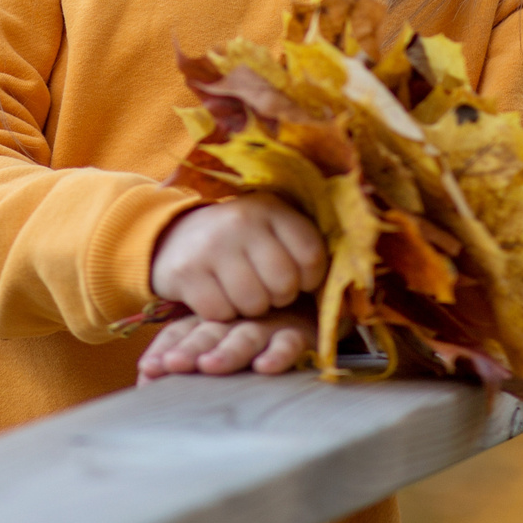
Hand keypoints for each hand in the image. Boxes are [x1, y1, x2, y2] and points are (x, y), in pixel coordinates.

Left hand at [137, 308, 316, 383]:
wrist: (305, 306)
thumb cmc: (251, 338)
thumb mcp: (216, 348)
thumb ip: (181, 363)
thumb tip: (143, 383)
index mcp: (209, 324)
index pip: (181, 333)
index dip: (165, 349)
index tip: (149, 369)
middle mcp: (233, 322)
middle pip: (208, 334)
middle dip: (190, 350)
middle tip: (173, 365)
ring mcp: (266, 326)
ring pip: (243, 337)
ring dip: (227, 351)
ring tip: (209, 366)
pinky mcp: (298, 333)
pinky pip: (288, 343)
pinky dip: (278, 354)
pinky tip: (265, 367)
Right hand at [149, 192, 326, 320]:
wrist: (174, 235)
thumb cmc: (239, 241)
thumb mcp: (272, 230)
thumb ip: (305, 250)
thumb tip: (348, 300)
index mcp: (271, 209)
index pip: (312, 255)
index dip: (310, 278)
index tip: (298, 278)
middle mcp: (242, 221)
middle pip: (284, 284)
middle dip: (279, 296)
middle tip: (264, 286)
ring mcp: (212, 245)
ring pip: (254, 303)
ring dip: (250, 307)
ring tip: (241, 289)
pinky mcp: (187, 271)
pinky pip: (221, 313)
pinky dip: (222, 312)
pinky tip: (217, 294)